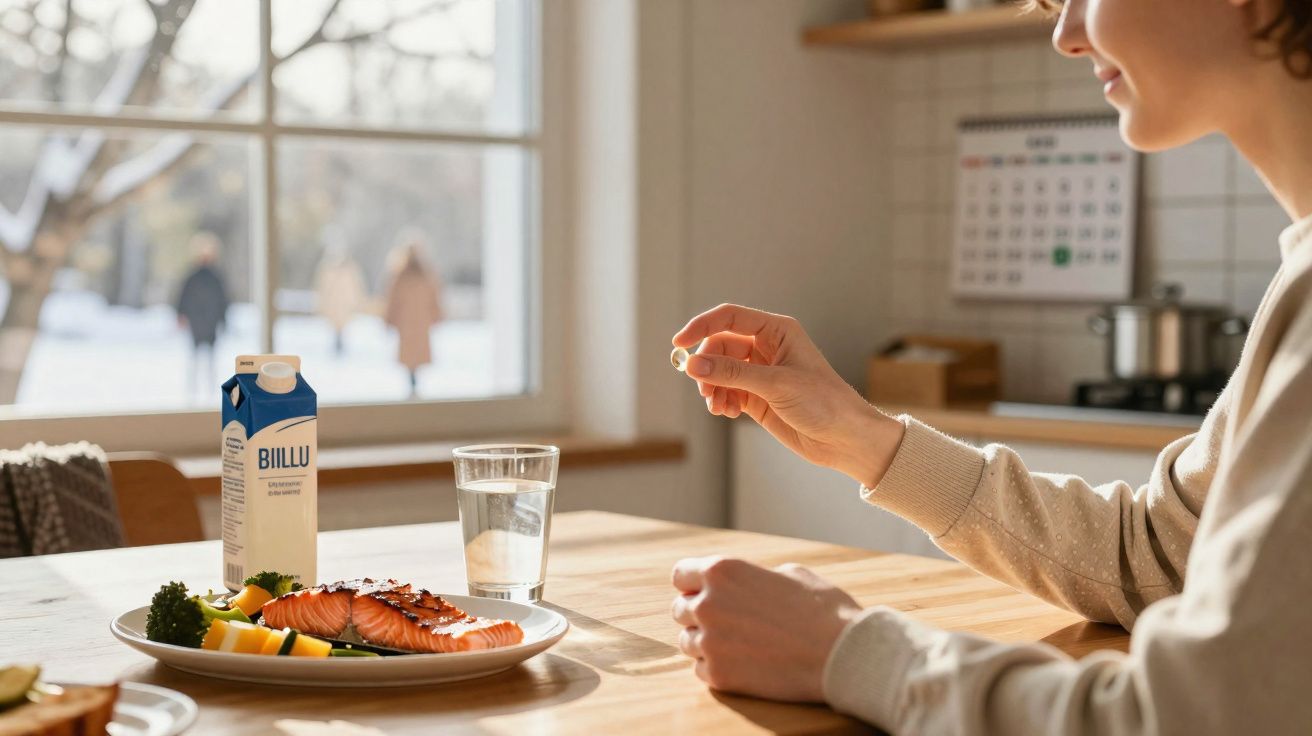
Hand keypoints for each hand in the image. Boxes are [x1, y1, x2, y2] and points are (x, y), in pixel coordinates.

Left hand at [671, 556, 862, 701]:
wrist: (841, 654)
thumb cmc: (823, 609)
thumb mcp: (789, 573)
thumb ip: (753, 577)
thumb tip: (745, 585)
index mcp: (722, 571)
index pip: (681, 575)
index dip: (693, 584)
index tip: (705, 593)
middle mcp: (708, 604)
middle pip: (680, 609)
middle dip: (699, 614)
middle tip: (727, 622)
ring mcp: (710, 642)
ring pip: (687, 641)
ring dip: (706, 642)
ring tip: (737, 644)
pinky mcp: (719, 675)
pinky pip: (701, 670)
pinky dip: (716, 667)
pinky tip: (743, 663)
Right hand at [672, 303, 904, 487]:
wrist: (845, 439)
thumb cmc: (824, 403)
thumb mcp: (776, 384)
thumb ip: (733, 373)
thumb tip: (693, 364)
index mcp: (777, 331)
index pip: (729, 318)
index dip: (701, 327)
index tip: (678, 344)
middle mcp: (767, 348)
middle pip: (719, 346)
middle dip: (707, 366)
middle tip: (704, 388)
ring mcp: (760, 373)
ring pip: (719, 371)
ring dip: (711, 386)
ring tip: (717, 406)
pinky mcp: (756, 397)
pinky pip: (726, 391)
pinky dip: (719, 400)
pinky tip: (724, 412)